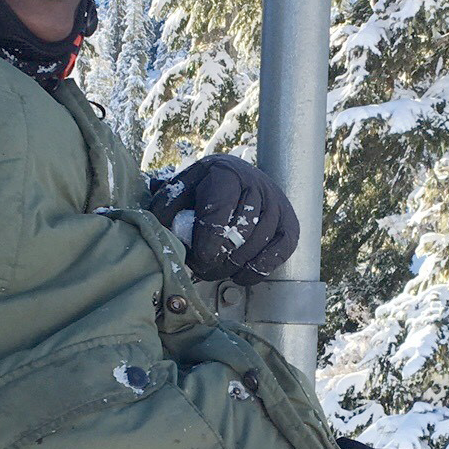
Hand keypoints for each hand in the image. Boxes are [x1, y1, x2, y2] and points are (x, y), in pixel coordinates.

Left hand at [148, 153, 299, 283]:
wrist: (239, 179)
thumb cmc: (204, 190)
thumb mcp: (182, 189)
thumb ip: (167, 207)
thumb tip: (159, 231)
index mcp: (226, 173)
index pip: (220, 210)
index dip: (207, 240)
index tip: (198, 259)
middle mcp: (257, 184)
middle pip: (240, 232)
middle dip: (218, 258)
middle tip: (201, 269)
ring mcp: (277, 204)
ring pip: (258, 245)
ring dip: (234, 266)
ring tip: (215, 272)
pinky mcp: (290, 224)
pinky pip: (279, 253)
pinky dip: (258, 270)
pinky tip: (239, 275)